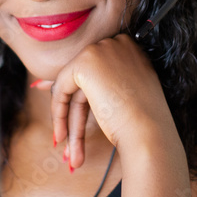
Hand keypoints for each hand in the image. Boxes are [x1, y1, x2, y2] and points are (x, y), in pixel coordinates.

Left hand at [32, 34, 176, 170]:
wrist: (149, 132)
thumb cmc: (143, 122)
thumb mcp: (120, 96)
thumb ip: (97, 85)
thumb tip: (47, 83)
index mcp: (131, 49)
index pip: (96, 70)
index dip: (80, 95)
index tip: (67, 114)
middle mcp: (117, 43)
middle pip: (84, 80)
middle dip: (70, 111)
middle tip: (65, 140)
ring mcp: (101, 50)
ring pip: (72, 86)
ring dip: (68, 121)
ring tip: (69, 153)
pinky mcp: (86, 62)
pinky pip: (61, 87)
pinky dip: (59, 112)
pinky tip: (62, 136)